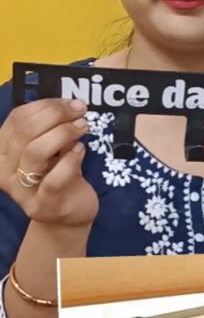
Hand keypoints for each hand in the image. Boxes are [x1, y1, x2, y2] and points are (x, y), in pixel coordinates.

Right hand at [0, 98, 98, 227]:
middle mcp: (4, 170)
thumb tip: (69, 104)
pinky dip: (69, 161)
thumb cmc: (60, 176)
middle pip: (24, 132)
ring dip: (63, 134)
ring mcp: (20, 191)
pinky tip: (81, 151)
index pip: (17, 119)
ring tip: (82, 128)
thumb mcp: (52, 148)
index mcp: (2, 150)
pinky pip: (53, 180)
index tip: (71, 102)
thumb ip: (52, 128)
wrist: (69, 215)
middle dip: (55, 116)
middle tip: (80, 112)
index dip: (45, 105)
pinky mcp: (41, 206)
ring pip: (34, 152)